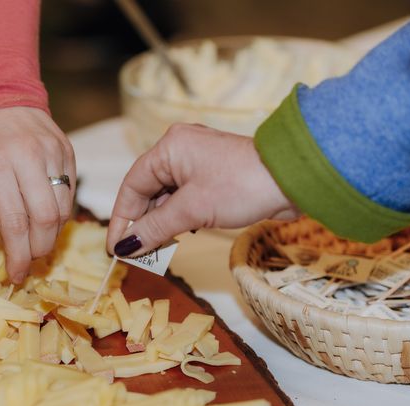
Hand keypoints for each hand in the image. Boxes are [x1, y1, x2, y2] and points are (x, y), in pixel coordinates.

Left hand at [0, 107, 75, 282]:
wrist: (1, 94)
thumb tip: (14, 247)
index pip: (15, 223)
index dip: (19, 256)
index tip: (17, 275)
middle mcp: (27, 158)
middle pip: (45, 220)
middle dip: (39, 249)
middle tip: (30, 261)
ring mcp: (52, 152)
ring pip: (63, 209)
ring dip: (51, 234)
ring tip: (38, 242)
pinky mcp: (68, 150)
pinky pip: (70, 193)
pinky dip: (61, 214)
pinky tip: (48, 219)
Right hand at [106, 123, 299, 256]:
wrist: (295, 179)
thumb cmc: (241, 187)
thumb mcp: (191, 211)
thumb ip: (154, 229)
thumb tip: (124, 247)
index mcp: (168, 147)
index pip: (132, 186)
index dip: (121, 219)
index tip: (114, 248)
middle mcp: (179, 149)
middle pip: (146, 191)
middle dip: (140, 224)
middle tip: (133, 254)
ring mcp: (197, 161)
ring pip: (165, 197)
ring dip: (158, 224)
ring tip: (152, 250)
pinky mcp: (213, 174)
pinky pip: (183, 198)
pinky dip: (176, 218)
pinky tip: (176, 236)